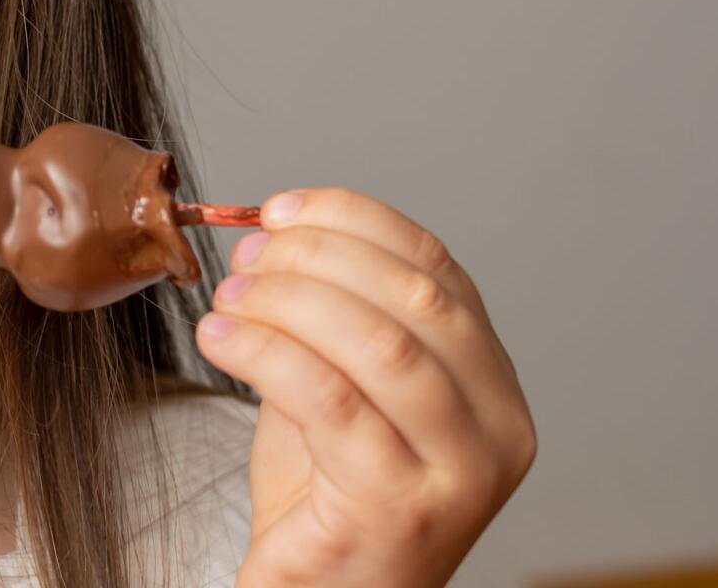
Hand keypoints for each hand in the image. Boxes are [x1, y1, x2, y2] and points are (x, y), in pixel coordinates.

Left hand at [195, 187, 536, 587]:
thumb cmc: (324, 502)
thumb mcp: (341, 390)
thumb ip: (332, 319)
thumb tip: (278, 232)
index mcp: (493, 386)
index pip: (438, 268)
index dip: (355, 221)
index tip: (282, 208)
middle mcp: (497, 429)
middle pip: (414, 297)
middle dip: (318, 256)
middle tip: (247, 257)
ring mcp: (458, 474)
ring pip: (378, 344)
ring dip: (288, 302)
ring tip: (228, 298)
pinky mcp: (400, 509)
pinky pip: (328, 400)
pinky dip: (264, 352)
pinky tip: (220, 339)